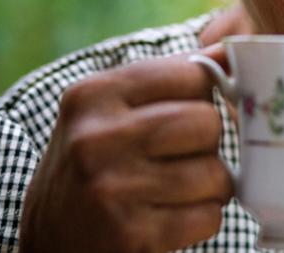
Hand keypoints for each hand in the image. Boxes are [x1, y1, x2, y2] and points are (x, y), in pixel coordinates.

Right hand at [19, 45, 233, 252]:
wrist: (50, 239)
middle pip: (207, 122)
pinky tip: (173, 217)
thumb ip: (172, 77)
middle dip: (209, 143)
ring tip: (180, 189)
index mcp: (93, 94)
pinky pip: (208, 218)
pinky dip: (203, 219)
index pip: (193, 74)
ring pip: (215, 174)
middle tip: (185, 156)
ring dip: (211, 186)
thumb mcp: (113, 110)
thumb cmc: (98, 163)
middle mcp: (96, 138)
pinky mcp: (130, 235)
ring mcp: (112, 189)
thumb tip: (233, 50)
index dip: (207, 96)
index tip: (192, 112)